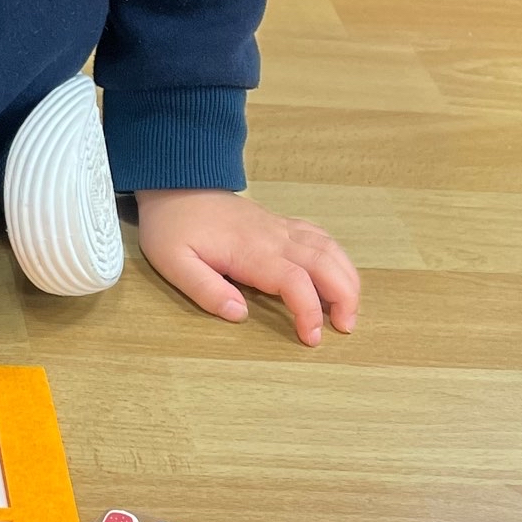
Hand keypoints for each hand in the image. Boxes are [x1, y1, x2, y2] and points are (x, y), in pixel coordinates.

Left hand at [135, 188, 358, 345]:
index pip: (295, 281)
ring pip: (329, 248)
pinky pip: (319, 236)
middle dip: (345, 296)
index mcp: (251, 251)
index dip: (310, 311)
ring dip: (347, 278)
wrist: (176, 184)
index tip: (311, 338)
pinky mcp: (279, 224)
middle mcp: (274, 237)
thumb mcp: (174, 263)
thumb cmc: (172, 227)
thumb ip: (206, 290)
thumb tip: (240, 314)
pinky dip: (336, 257)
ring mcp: (280, 228)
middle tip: (345, 328)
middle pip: (326, 263)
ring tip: (348, 308)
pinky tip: (338, 274)